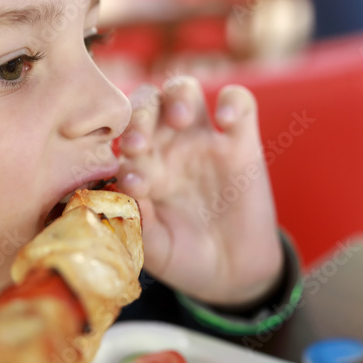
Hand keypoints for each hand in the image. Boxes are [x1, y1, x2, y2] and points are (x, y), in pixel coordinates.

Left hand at [116, 76, 283, 306]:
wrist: (229, 273)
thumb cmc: (181, 256)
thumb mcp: (154, 247)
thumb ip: (138, 222)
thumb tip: (124, 195)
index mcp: (138, 165)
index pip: (120, 138)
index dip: (120, 155)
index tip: (132, 182)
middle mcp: (166, 146)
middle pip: (146, 103)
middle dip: (139, 115)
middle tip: (140, 143)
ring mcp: (203, 140)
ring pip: (184, 89)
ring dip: (177, 95)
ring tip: (179, 119)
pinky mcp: (242, 142)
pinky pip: (239, 101)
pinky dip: (233, 102)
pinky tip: (226, 121)